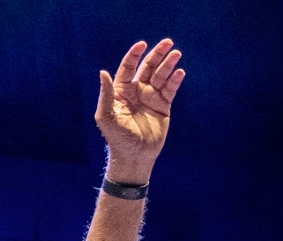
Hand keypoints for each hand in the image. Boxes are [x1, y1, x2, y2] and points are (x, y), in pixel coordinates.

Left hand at [96, 38, 184, 180]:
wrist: (134, 156)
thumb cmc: (117, 138)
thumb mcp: (106, 116)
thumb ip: (106, 94)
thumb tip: (102, 72)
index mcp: (121, 92)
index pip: (128, 67)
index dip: (134, 55)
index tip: (142, 44)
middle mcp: (136, 92)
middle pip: (148, 68)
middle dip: (157, 54)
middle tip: (168, 43)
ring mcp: (150, 98)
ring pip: (161, 76)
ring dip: (169, 65)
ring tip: (176, 54)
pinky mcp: (163, 106)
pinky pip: (170, 90)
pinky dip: (175, 80)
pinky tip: (179, 72)